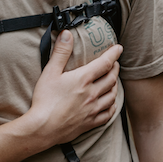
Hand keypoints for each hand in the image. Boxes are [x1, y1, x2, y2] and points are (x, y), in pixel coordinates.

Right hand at [28, 30, 121, 147]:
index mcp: (83, 79)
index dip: (113, 54)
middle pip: (111, 78)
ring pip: (112, 96)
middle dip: (115, 68)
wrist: (44, 127)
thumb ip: (60, 52)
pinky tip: (110, 103)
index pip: (104, 63)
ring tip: (113, 81)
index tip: (119, 48)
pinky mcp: (90, 122)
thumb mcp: (50, 72)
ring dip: (115, 86)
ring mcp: (93, 109)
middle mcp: (92, 94)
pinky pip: (108, 114)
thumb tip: (67, 34)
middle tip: (115, 63)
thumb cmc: (45, 100)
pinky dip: (112, 106)